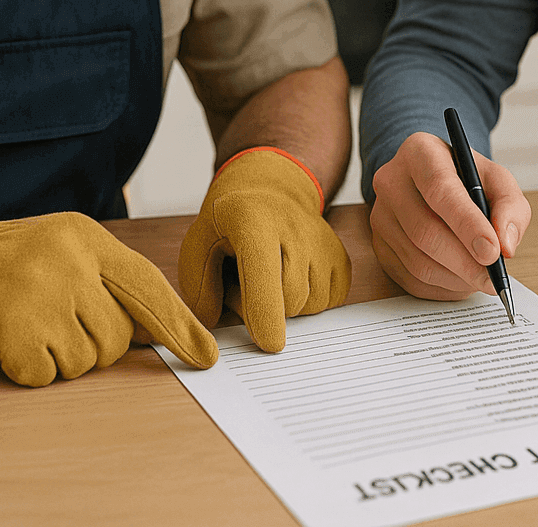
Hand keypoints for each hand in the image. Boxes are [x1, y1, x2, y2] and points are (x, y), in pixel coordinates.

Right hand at [0, 208, 217, 386]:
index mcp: (87, 240)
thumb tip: (161, 334)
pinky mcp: (13, 333)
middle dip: (96, 344)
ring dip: (62, 357)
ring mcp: (39, 298)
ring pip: (85, 361)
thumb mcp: (68, 251)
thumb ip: (113, 283)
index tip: (205, 355)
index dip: (179, 325)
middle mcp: (67, 264)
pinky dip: (31, 369)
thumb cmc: (13, 263)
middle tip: (58, 322)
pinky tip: (12, 342)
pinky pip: (47, 376)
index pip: (147, 286)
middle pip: (116, 337)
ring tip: (33, 326)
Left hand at [178, 147, 350, 352]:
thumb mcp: (197, 245)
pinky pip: (330, 302)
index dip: (265, 313)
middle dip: (265, 310)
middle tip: (243, 286)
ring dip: (287, 307)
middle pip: (290, 299)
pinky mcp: (340, 258)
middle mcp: (295, 228)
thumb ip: (199, 287)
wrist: (270, 192)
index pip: (264, 275)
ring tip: (268, 281)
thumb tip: (215, 323)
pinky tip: (291, 281)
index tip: (270, 344)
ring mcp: (323, 243)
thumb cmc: (229, 225)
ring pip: (312, 304)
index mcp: (252, 220)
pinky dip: (309, 303)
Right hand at [369, 131, 530, 300]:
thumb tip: (505, 245)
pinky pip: (410, 278)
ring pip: (417, 260)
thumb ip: (510, 206)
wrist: (431, 183)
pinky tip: (461, 280)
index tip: (492, 252)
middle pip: (425, 231)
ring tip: (481, 278)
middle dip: (465, 262)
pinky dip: (442, 287)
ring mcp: (380, 215)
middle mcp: (391, 181)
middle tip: (493, 278)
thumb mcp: (497, 179)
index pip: (439, 189)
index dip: (467, 224)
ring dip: (456, 278)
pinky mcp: (379, 245)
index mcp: (420, 153)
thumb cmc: (466, 180)